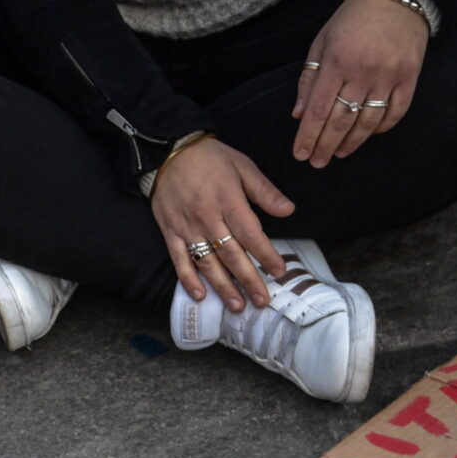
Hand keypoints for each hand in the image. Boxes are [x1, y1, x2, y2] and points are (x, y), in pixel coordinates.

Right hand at [150, 137, 293, 311]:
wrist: (169, 151)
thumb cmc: (210, 158)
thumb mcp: (243, 166)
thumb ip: (264, 191)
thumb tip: (287, 211)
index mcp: (228, 201)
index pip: (251, 235)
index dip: (266, 255)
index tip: (278, 272)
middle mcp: (208, 218)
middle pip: (232, 255)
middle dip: (249, 280)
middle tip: (262, 301)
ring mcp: (187, 228)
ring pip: (208, 263)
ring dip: (223, 287)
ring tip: (237, 306)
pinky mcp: (170, 232)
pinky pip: (180, 260)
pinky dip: (188, 279)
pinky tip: (200, 296)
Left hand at [293, 0, 428, 166]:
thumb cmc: (351, 21)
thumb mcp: (321, 43)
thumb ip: (309, 79)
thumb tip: (298, 114)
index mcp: (337, 62)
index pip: (317, 110)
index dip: (308, 136)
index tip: (300, 155)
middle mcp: (363, 72)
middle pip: (341, 121)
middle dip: (326, 145)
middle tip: (317, 162)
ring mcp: (389, 75)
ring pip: (368, 121)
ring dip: (352, 142)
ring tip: (339, 153)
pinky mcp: (410, 76)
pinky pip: (396, 112)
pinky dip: (381, 128)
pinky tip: (368, 136)